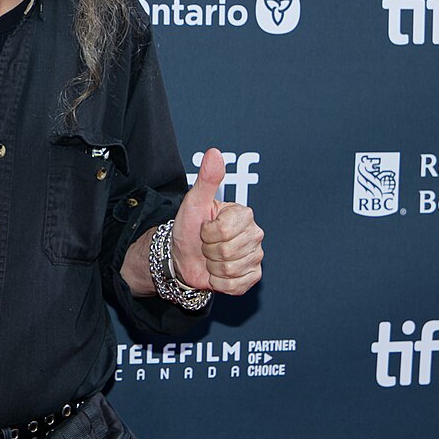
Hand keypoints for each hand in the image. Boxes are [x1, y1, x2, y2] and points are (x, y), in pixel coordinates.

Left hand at [168, 148, 263, 294]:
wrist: (183, 255)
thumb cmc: (189, 228)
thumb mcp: (194, 203)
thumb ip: (206, 179)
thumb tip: (214, 152)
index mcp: (244, 214)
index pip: (224, 231)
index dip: (207, 234)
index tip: (204, 229)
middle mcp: (255, 234)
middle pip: (228, 252)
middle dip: (209, 251)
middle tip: (206, 245)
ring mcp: (256, 256)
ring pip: (230, 269)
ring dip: (213, 267)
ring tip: (211, 257)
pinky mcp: (252, 276)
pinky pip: (235, 285)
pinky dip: (219, 283)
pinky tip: (217, 272)